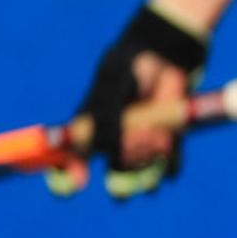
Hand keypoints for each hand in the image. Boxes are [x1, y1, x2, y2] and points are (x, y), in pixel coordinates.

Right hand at [61, 0, 208, 197]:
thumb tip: (104, 151)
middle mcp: (114, 144)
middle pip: (115, 177)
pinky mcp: (170, 146)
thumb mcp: (113, 84)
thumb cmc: (133, 66)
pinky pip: (169, 168)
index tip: (76, 183)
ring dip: (148, 164)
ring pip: (142, 175)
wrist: (170, 54)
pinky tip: (168, 140)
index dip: (66, 178)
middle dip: (125, 172)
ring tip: (157, 137)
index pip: (68, 164)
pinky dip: (170, 163)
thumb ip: (106, 115)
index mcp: (89, 130)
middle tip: (135, 145)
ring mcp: (142, 147)